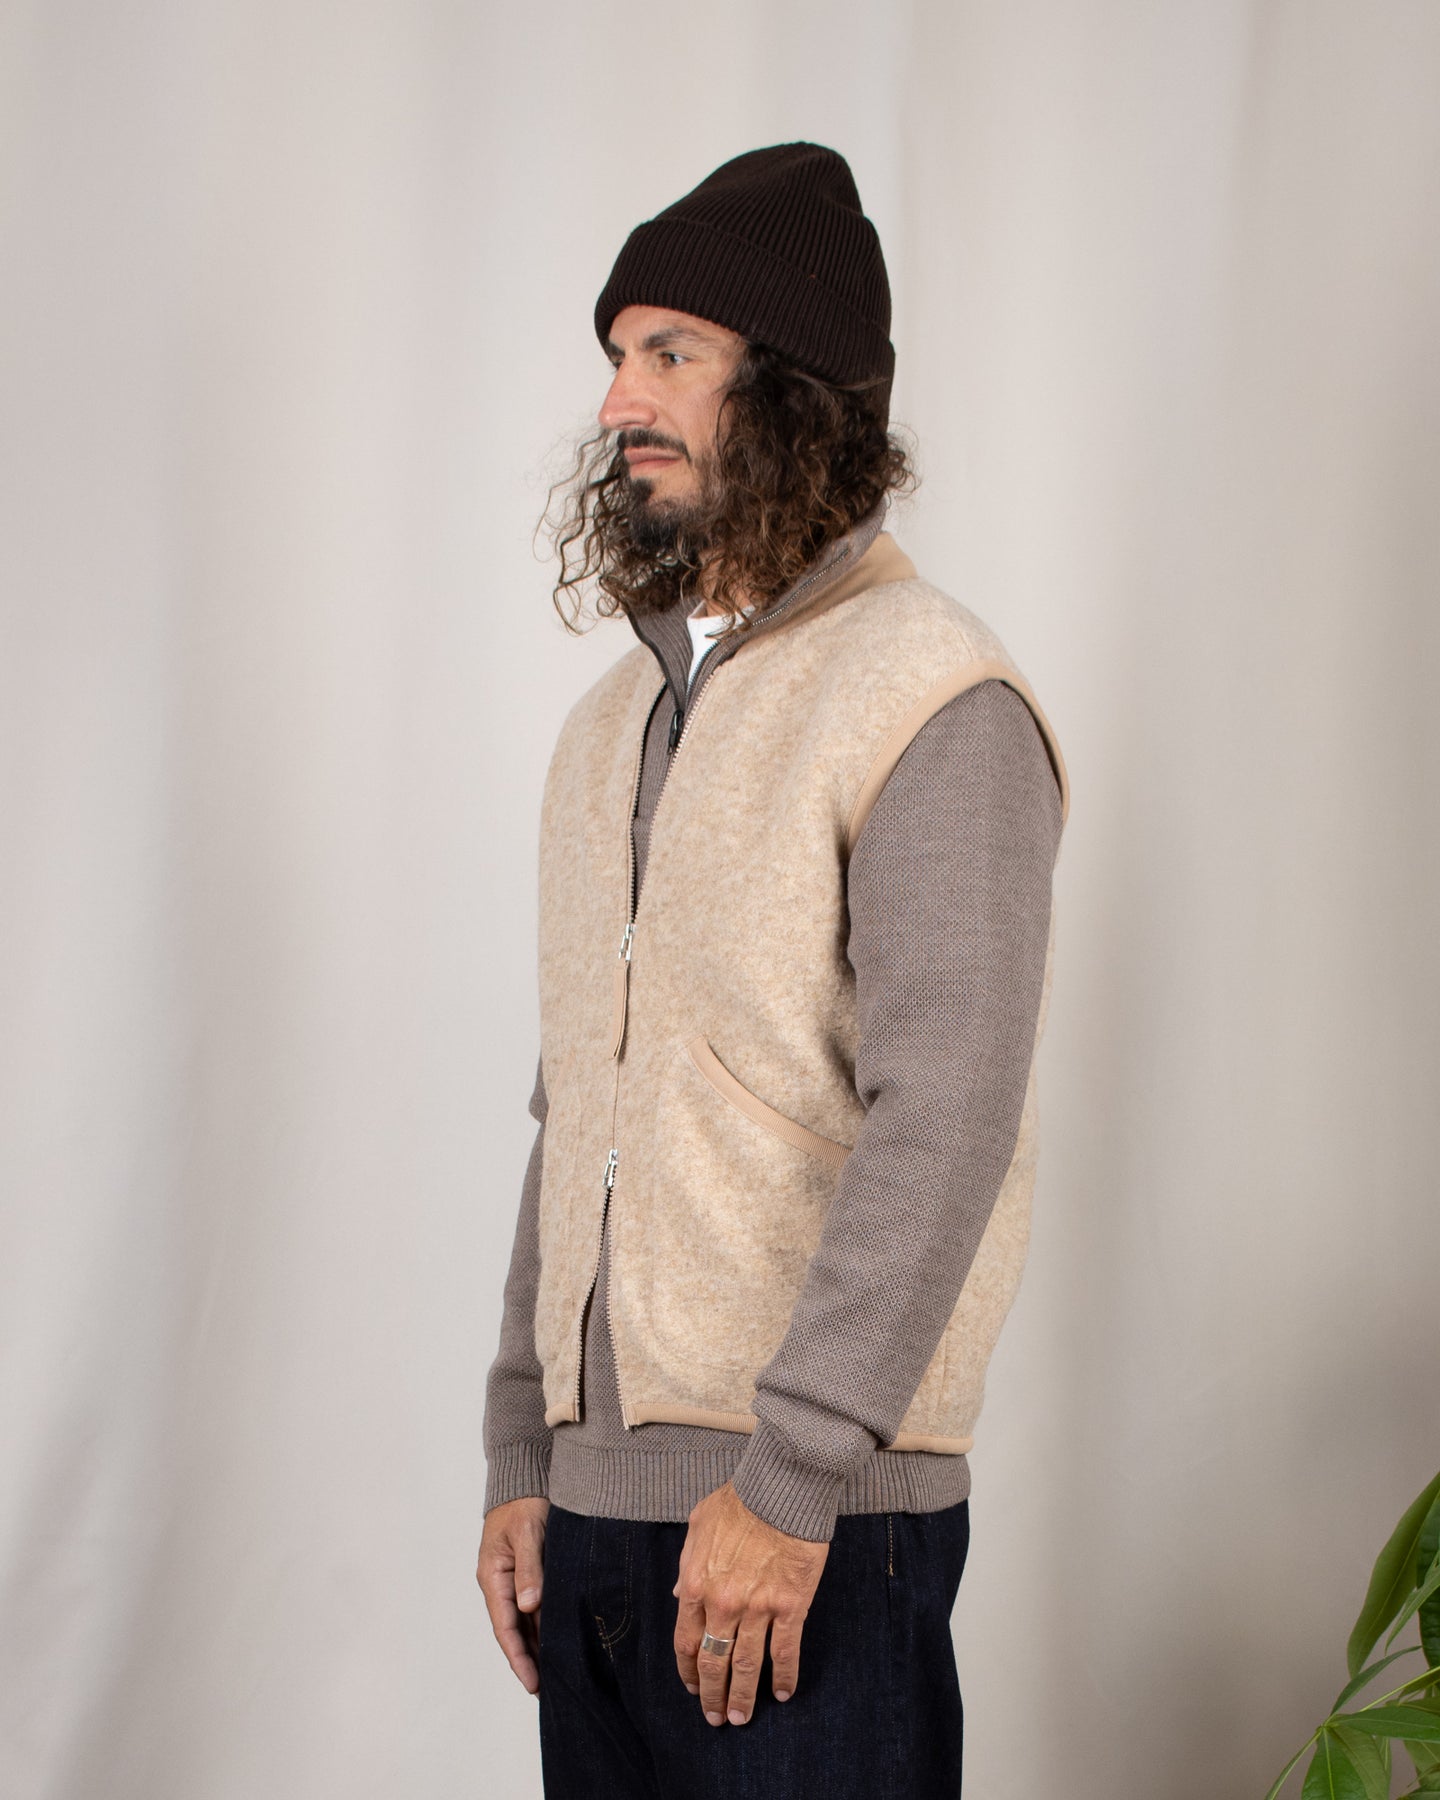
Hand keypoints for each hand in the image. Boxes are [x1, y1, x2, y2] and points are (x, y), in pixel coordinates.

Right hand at [477, 1496, 549, 1693]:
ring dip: (537, 1647)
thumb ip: (530, 1568)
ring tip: (555, 1676)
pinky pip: (534, 1607)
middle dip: (529, 1661)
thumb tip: (528, 1606)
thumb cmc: (523, 1501)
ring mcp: (513, 1580)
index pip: (505, 1628)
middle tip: (548, 1692)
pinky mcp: (528, 1573)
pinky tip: (558, 1641)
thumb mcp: (528, 1533)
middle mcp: (500, 1584)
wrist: (524, 1476)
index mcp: (493, 1577)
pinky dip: (544, 1626)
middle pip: (514, 1632)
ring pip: (525, 1622)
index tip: (532, 1685)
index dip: (518, 1659)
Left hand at [673, 1480, 828, 1726]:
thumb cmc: (740, 1501)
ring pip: (746, 1666)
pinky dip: (784, 1677)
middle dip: (713, 1695)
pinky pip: (785, 1652)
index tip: (692, 1687)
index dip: (688, 1671)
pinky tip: (784, 1693)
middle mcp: (723, 1604)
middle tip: (717, 1718)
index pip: (685, 1641)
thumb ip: (688, 1565)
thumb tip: (680, 1594)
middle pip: (713, 1662)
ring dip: (743, 1696)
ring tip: (742, 1718)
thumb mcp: (699, 1527)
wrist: (781, 1488)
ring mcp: (757, 1608)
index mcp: (697, 1584)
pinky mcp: (790, 1607)